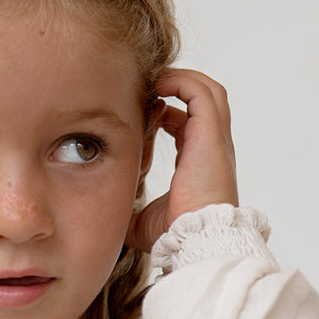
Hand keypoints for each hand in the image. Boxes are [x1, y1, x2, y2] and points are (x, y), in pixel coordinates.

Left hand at [126, 69, 238, 252]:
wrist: (194, 239)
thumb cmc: (174, 234)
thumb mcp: (142, 220)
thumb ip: (128, 210)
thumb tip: (104, 216)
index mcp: (200, 164)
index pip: (188, 125)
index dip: (166, 114)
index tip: (142, 114)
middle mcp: (212, 148)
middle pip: (204, 101)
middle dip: (177, 88)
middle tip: (148, 88)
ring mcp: (215, 139)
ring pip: (208, 91)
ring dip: (181, 79)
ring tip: (154, 81)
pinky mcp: (210, 134)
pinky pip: (200, 93)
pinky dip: (180, 81)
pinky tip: (157, 86)